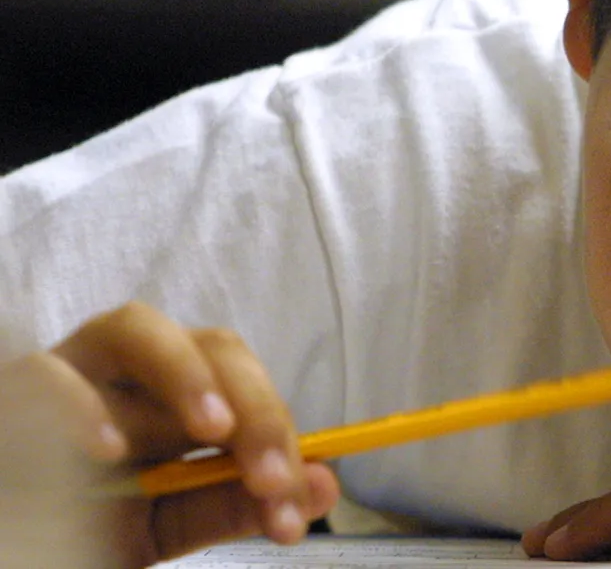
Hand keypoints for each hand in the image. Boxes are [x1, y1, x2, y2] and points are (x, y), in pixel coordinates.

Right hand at [0, 302, 338, 568]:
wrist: (17, 538)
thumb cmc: (84, 523)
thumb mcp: (164, 523)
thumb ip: (232, 503)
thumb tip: (323, 486)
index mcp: (173, 396)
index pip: (247, 386)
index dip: (279, 434)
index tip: (293, 502)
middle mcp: (128, 371)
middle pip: (212, 346)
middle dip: (254, 409)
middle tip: (270, 479)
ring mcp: (70, 370)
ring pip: (133, 327)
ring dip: (185, 374)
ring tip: (214, 431)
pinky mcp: (15, 389)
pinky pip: (46, 375)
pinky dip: (82, 405)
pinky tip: (109, 450)